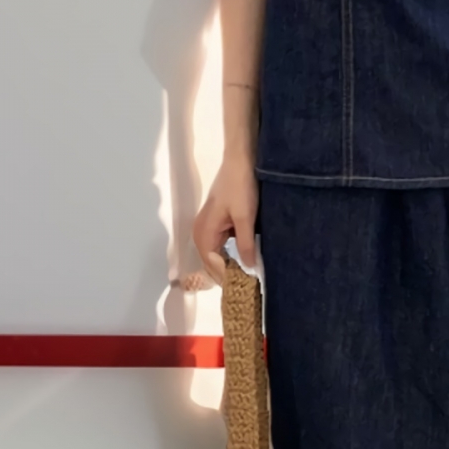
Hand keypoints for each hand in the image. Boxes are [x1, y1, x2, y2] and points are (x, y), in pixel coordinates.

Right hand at [192, 153, 258, 286]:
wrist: (241, 160)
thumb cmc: (241, 186)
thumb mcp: (246, 217)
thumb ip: (245, 244)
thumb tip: (248, 269)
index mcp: (203, 232)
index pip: (212, 265)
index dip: (227, 278)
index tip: (244, 287)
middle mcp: (200, 231)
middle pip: (212, 261)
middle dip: (228, 273)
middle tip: (248, 284)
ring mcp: (207, 226)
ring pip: (217, 253)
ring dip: (230, 263)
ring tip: (248, 274)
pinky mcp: (217, 220)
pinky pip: (221, 243)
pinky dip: (231, 251)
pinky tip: (245, 255)